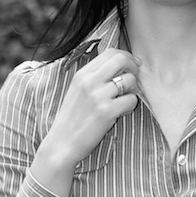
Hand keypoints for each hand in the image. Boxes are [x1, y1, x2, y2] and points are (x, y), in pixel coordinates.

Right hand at [37, 48, 139, 168]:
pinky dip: (130, 106)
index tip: (133, 64)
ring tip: (123, 100)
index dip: (126, 56)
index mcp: (82, 74)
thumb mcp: (78, 89)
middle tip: (133, 80)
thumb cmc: (72, 118)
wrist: (62, 144)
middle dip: (133, 67)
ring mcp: (98, 96)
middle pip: (121, 59)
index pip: (110, 52)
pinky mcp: (107, 112)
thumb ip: (95, 76)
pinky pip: (131, 100)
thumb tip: (120, 63)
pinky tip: (122, 112)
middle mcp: (90, 81)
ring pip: (130, 80)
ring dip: (133, 90)